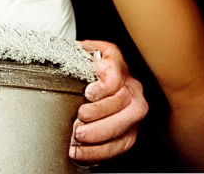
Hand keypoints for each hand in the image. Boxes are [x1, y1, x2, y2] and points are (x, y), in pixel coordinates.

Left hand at [69, 40, 147, 163]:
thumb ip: (77, 52)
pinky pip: (121, 145)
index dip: (105, 86)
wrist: (91, 77)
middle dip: (100, 115)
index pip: (118, 74)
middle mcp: (130, 86)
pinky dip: (100, 152)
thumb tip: (70, 54)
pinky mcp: (130, 130)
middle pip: (125, 104)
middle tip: (79, 121)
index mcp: (116, 63)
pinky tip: (82, 152)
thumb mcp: (78, 52)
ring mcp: (133, 110)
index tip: (88, 93)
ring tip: (78, 138)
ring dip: (100, 137)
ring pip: (126, 128)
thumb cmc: (83, 64)